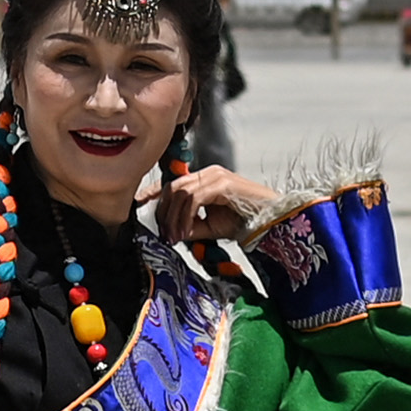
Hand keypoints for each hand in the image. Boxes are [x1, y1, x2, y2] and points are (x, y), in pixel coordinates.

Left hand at [160, 163, 280, 249]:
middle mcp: (209, 173)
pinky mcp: (222, 184)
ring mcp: (216, 176)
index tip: (140, 202)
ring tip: (176, 237)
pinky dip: (186, 217)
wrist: (271, 220)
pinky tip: (187, 232)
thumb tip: (172, 232)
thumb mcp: (211, 226)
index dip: (154, 191)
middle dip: (164, 213)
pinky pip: (194, 199)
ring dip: (174, 218)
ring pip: (181, 193)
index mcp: (206, 179)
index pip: (174, 182)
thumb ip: (191, 227)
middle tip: (165, 235)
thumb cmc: (244, 221)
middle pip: (173, 188)